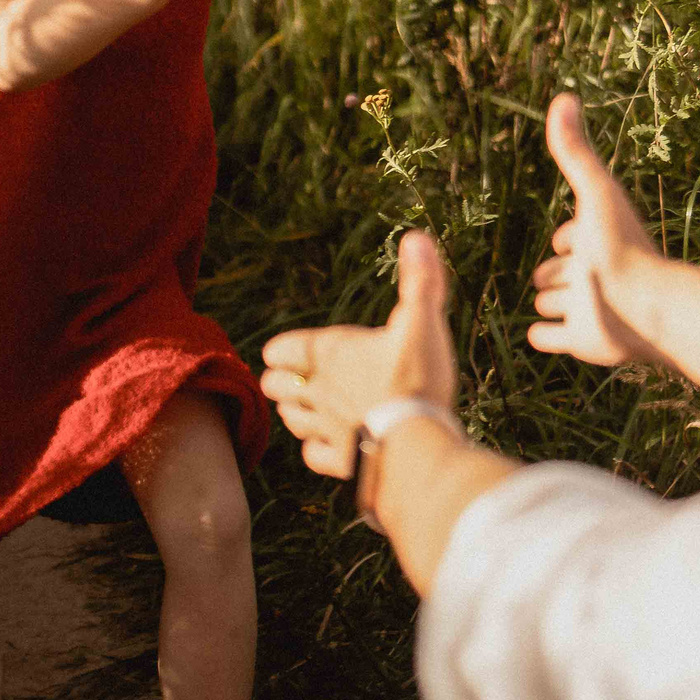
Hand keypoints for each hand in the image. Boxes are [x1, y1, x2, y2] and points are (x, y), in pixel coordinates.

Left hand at [261, 231, 457, 478]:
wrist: (416, 443)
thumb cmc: (416, 378)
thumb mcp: (422, 321)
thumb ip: (420, 281)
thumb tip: (416, 237)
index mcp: (331, 353)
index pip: (282, 349)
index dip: (282, 350)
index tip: (286, 352)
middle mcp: (318, 390)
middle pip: (277, 386)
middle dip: (281, 381)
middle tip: (294, 379)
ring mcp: (326, 429)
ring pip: (291, 420)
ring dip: (294, 413)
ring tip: (306, 408)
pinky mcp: (340, 462)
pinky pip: (313, 456)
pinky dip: (315, 450)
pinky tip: (328, 445)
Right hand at [529, 94, 668, 367]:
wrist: (644, 306)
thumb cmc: (621, 244)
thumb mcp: (595, 191)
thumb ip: (576, 150)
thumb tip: (564, 97)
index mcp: (597, 239)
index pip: (573, 235)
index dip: (567, 235)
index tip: (564, 238)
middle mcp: (593, 273)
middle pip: (567, 272)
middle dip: (555, 272)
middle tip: (544, 276)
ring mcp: (587, 309)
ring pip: (561, 304)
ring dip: (552, 302)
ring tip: (546, 301)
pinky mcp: (581, 340)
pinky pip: (556, 338)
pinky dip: (546, 335)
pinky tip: (537, 334)